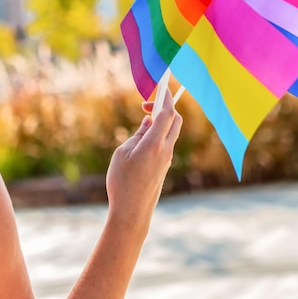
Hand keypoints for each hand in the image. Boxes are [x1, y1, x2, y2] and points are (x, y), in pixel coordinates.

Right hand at [105, 90, 182, 231]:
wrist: (132, 212)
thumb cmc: (122, 183)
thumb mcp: (122, 154)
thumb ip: (137, 135)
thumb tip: (149, 122)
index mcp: (154, 144)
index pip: (167, 113)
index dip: (165, 97)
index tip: (161, 86)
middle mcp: (165, 150)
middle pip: (175, 120)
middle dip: (166, 107)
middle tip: (147, 105)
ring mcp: (167, 158)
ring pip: (172, 131)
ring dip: (162, 120)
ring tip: (144, 118)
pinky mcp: (165, 166)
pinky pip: (167, 142)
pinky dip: (160, 132)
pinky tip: (145, 136)